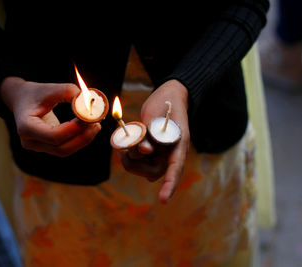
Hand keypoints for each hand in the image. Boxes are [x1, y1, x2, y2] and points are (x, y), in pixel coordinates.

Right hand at [0, 77, 100, 156]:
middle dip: (82, 137)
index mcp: (25, 127)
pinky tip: (88, 128)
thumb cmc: (35, 93)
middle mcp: (29, 141)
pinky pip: (65, 148)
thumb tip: (88, 100)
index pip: (53, 136)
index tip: (88, 118)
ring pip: (64, 151)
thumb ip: (68, 91)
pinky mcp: (46, 147)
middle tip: (97, 123)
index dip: (73, 129)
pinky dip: (78, 140)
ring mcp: (37, 147)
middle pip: (61, 148)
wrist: (22, 99)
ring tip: (95, 125)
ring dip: (83, 140)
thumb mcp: (49, 88)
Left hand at [119, 80, 189, 203]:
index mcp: (179, 145)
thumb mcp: (157, 116)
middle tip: (122, 151)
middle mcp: (170, 153)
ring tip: (122, 144)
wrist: (170, 95)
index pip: (175, 168)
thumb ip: (150, 134)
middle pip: (154, 171)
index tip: (163, 200)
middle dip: (135, 164)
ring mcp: (161, 153)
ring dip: (130, 159)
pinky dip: (128, 154)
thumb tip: (144, 152)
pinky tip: (123, 144)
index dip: (170, 185)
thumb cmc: (167, 103)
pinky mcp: (151, 150)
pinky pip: (138, 160)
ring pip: (144, 168)